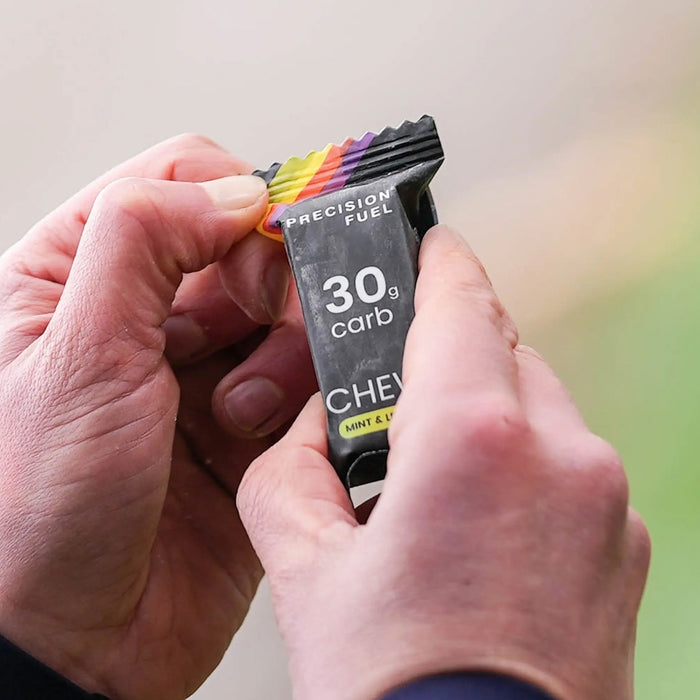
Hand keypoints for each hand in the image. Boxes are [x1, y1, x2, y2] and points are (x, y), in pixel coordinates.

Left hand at [0, 135, 315, 698]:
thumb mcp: (77, 355)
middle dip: (271, 288)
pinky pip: (310, 379)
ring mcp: (207, 370)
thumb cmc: (34, 510)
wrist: (76, 642)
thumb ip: (145, 243)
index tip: (265, 238)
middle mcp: (153, 317)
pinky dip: (305, 398)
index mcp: (88, 276)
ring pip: (292, 312)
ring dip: (286, 354)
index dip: (235, 201)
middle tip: (256, 332)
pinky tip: (264, 437)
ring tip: (243, 410)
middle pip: (254, 246)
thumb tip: (235, 191)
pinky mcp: (252, 424)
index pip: (185, 183)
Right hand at [238, 226, 650, 699]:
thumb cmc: (395, 691)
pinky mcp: (625, 541)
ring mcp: (605, 499)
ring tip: (440, 475)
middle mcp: (559, 454)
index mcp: (472, 440)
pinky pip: (572, 462)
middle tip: (405, 392)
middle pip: (504, 349)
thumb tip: (313, 427)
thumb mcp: (305, 571)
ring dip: (492, 413)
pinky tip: (489, 522)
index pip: (463, 302)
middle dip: (454, 354)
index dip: (441, 261)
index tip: (431, 243)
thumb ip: (292, 471)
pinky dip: (529, 463)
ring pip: (542, 404)